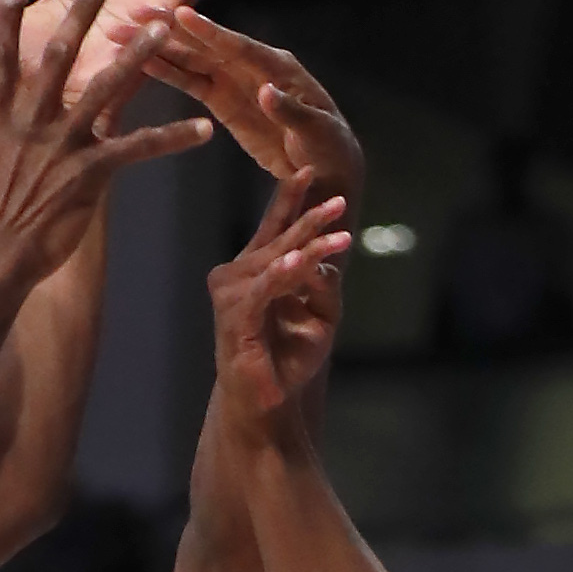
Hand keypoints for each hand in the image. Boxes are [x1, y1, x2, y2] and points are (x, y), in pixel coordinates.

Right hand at [0, 0, 213, 283]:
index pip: (2, 58)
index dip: (10, 20)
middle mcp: (31, 122)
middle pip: (57, 57)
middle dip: (80, 17)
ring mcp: (61, 144)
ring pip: (104, 89)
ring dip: (135, 58)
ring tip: (162, 29)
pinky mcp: (89, 173)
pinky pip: (138, 149)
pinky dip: (172, 140)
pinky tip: (203, 130)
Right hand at [133, 8, 365, 209]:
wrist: (324, 168)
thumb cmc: (328, 146)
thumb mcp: (316, 131)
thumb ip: (290, 111)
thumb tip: (266, 92)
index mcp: (278, 66)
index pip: (239, 46)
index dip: (211, 32)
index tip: (183, 15)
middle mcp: (251, 66)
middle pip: (204, 44)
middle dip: (168, 30)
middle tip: (131, 14)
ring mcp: (233, 80)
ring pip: (189, 59)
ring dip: (156, 47)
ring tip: (119, 34)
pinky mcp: (222, 99)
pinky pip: (190, 82)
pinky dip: (166, 72)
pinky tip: (139, 63)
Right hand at [210, 172, 352, 432]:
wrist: (266, 401)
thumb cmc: (288, 358)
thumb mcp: (319, 316)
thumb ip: (322, 285)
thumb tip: (323, 262)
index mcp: (253, 270)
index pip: (274, 227)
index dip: (290, 198)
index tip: (309, 170)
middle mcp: (236, 276)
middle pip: (279, 240)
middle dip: (311, 218)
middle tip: (339, 201)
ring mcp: (232, 296)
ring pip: (276, 261)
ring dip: (310, 247)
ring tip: (340, 234)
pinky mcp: (235, 319)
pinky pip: (264, 290)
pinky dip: (282, 275)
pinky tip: (300, 262)